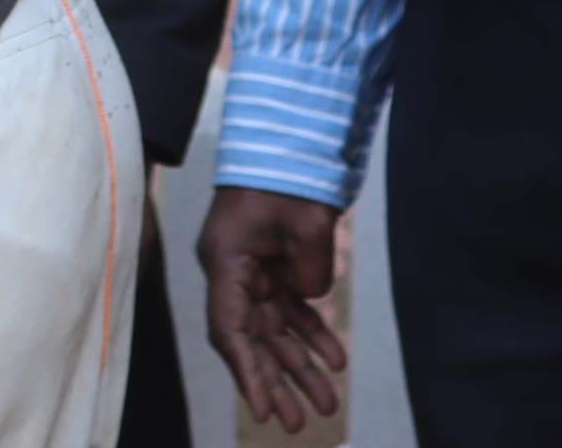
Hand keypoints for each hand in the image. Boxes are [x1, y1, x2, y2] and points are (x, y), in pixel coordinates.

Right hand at [199, 183, 349, 432]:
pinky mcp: (276, 267)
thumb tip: (312, 295)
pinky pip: (292, 310)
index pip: (230, 327)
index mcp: (226, 259)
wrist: (291, 141)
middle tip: (296, 423)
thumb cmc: (288, 175)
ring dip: (299, 366)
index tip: (263, 410)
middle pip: (252, 338)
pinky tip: (335, 360)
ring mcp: (254, 270)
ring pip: (274, 330)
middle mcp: (233, 271)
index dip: (246, 372)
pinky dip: (312, 334)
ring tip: (326, 403)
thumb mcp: (305, 220)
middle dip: (276, 382)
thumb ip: (310, 266)